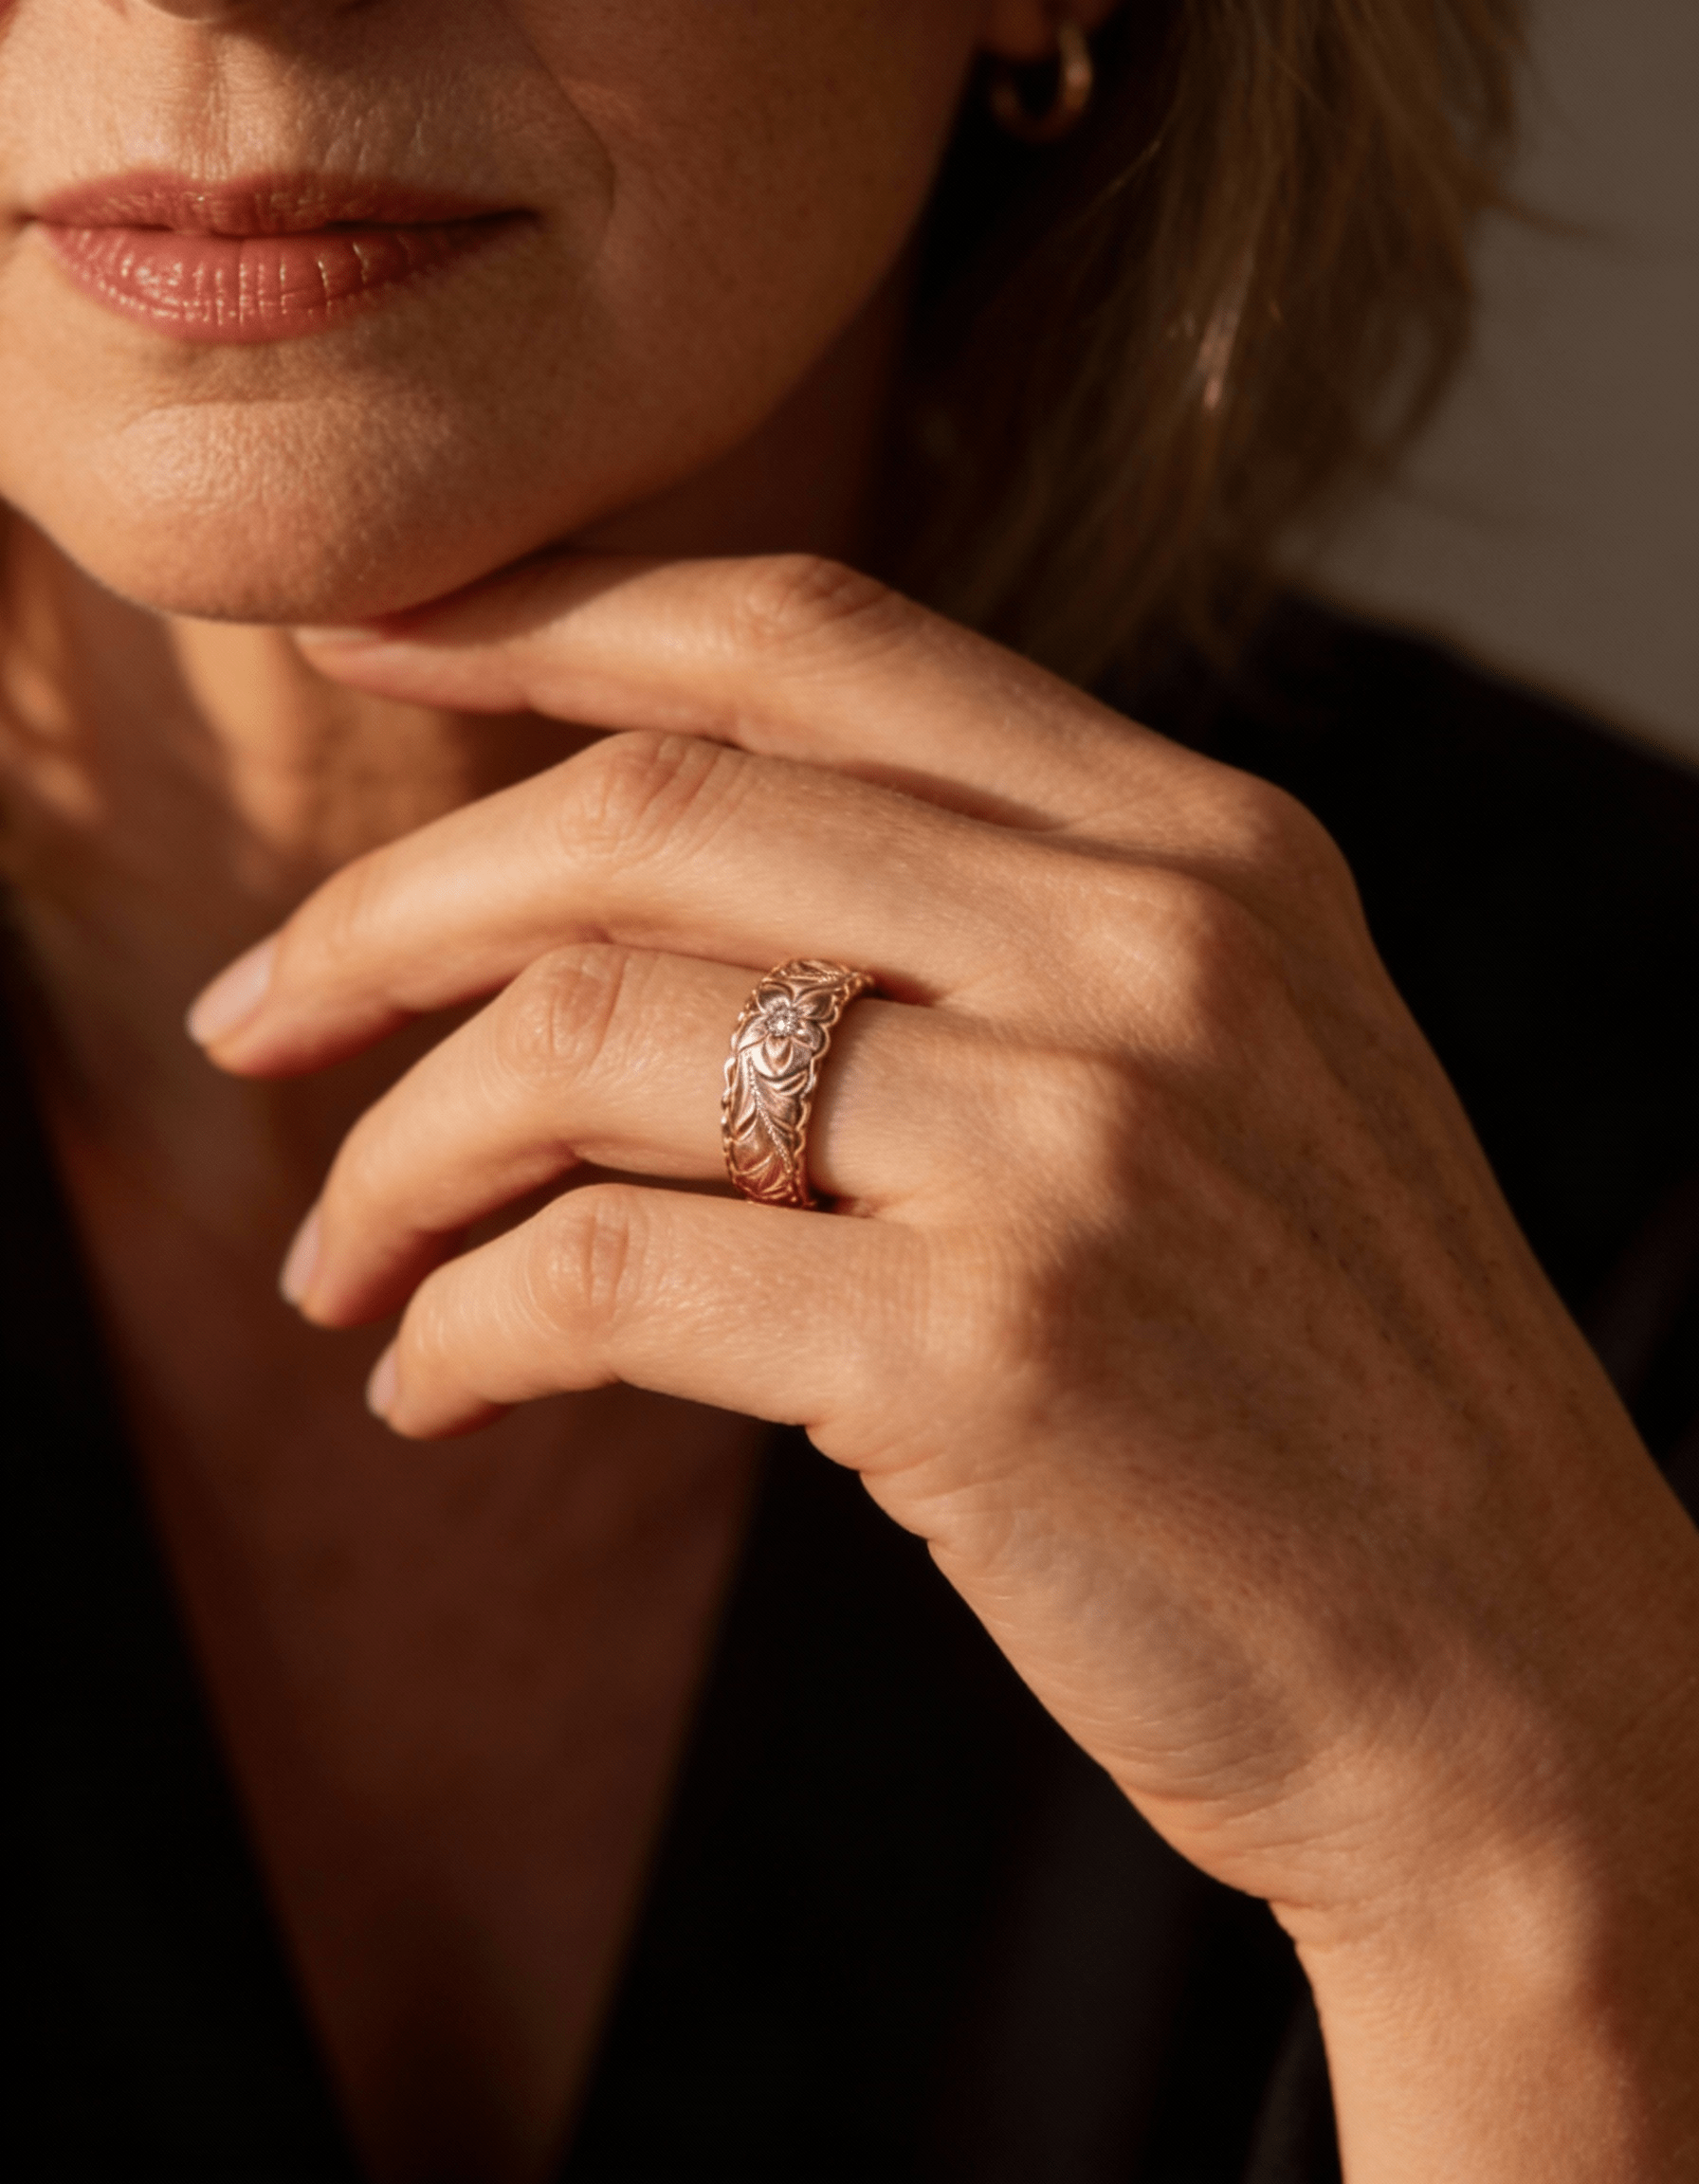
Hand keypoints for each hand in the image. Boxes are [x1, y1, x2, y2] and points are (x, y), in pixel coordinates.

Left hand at [193, 555, 1698, 2175]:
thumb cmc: (1323, 1391)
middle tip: (258, 1016)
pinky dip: (464, 1324)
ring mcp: (1077, 1137)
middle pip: (649, 814)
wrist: (1507, 1674)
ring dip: (397, 1152)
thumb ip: (997, 949)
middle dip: (388, 907)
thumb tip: (651, 917)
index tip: (369, 642)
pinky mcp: (988, 1346)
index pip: (810, 641)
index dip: (547, 618)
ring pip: (589, 1035)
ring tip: (334, 1265)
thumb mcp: (1217, 1089)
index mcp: (1204, 850)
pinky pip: (604, 1269)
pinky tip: (432, 1389)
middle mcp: (1148, 947)